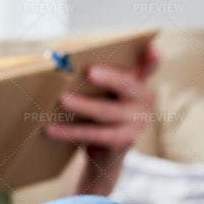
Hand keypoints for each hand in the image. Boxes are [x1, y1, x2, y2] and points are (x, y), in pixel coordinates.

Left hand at [45, 44, 159, 196]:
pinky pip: (95, 135)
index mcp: (139, 84)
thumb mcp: (105, 94)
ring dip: (83, 106)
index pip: (150, 67)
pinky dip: (71, 132)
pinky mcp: (124, 142)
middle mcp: (144, 101)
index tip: (152, 49)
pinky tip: (51, 129)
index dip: (152, 58)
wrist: (104, 154)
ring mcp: (137, 123)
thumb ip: (99, 76)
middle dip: (109, 78)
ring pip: (107, 112)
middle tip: (89, 71)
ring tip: (62, 100)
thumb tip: (63, 61)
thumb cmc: (101, 114)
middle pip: (126, 86)